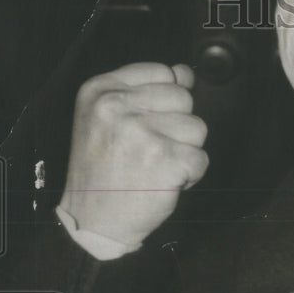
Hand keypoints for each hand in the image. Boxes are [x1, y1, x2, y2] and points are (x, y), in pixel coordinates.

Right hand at [59, 62, 208, 246]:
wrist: (92, 220)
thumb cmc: (104, 171)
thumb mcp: (108, 118)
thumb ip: (146, 90)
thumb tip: (186, 72)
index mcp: (101, 89)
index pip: (163, 72)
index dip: (166, 101)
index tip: (149, 122)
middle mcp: (116, 106)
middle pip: (184, 99)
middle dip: (176, 127)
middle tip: (148, 150)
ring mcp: (140, 132)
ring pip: (198, 128)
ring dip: (185, 151)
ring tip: (155, 165)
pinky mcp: (164, 160)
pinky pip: (201, 159)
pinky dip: (190, 175)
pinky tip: (163, 181)